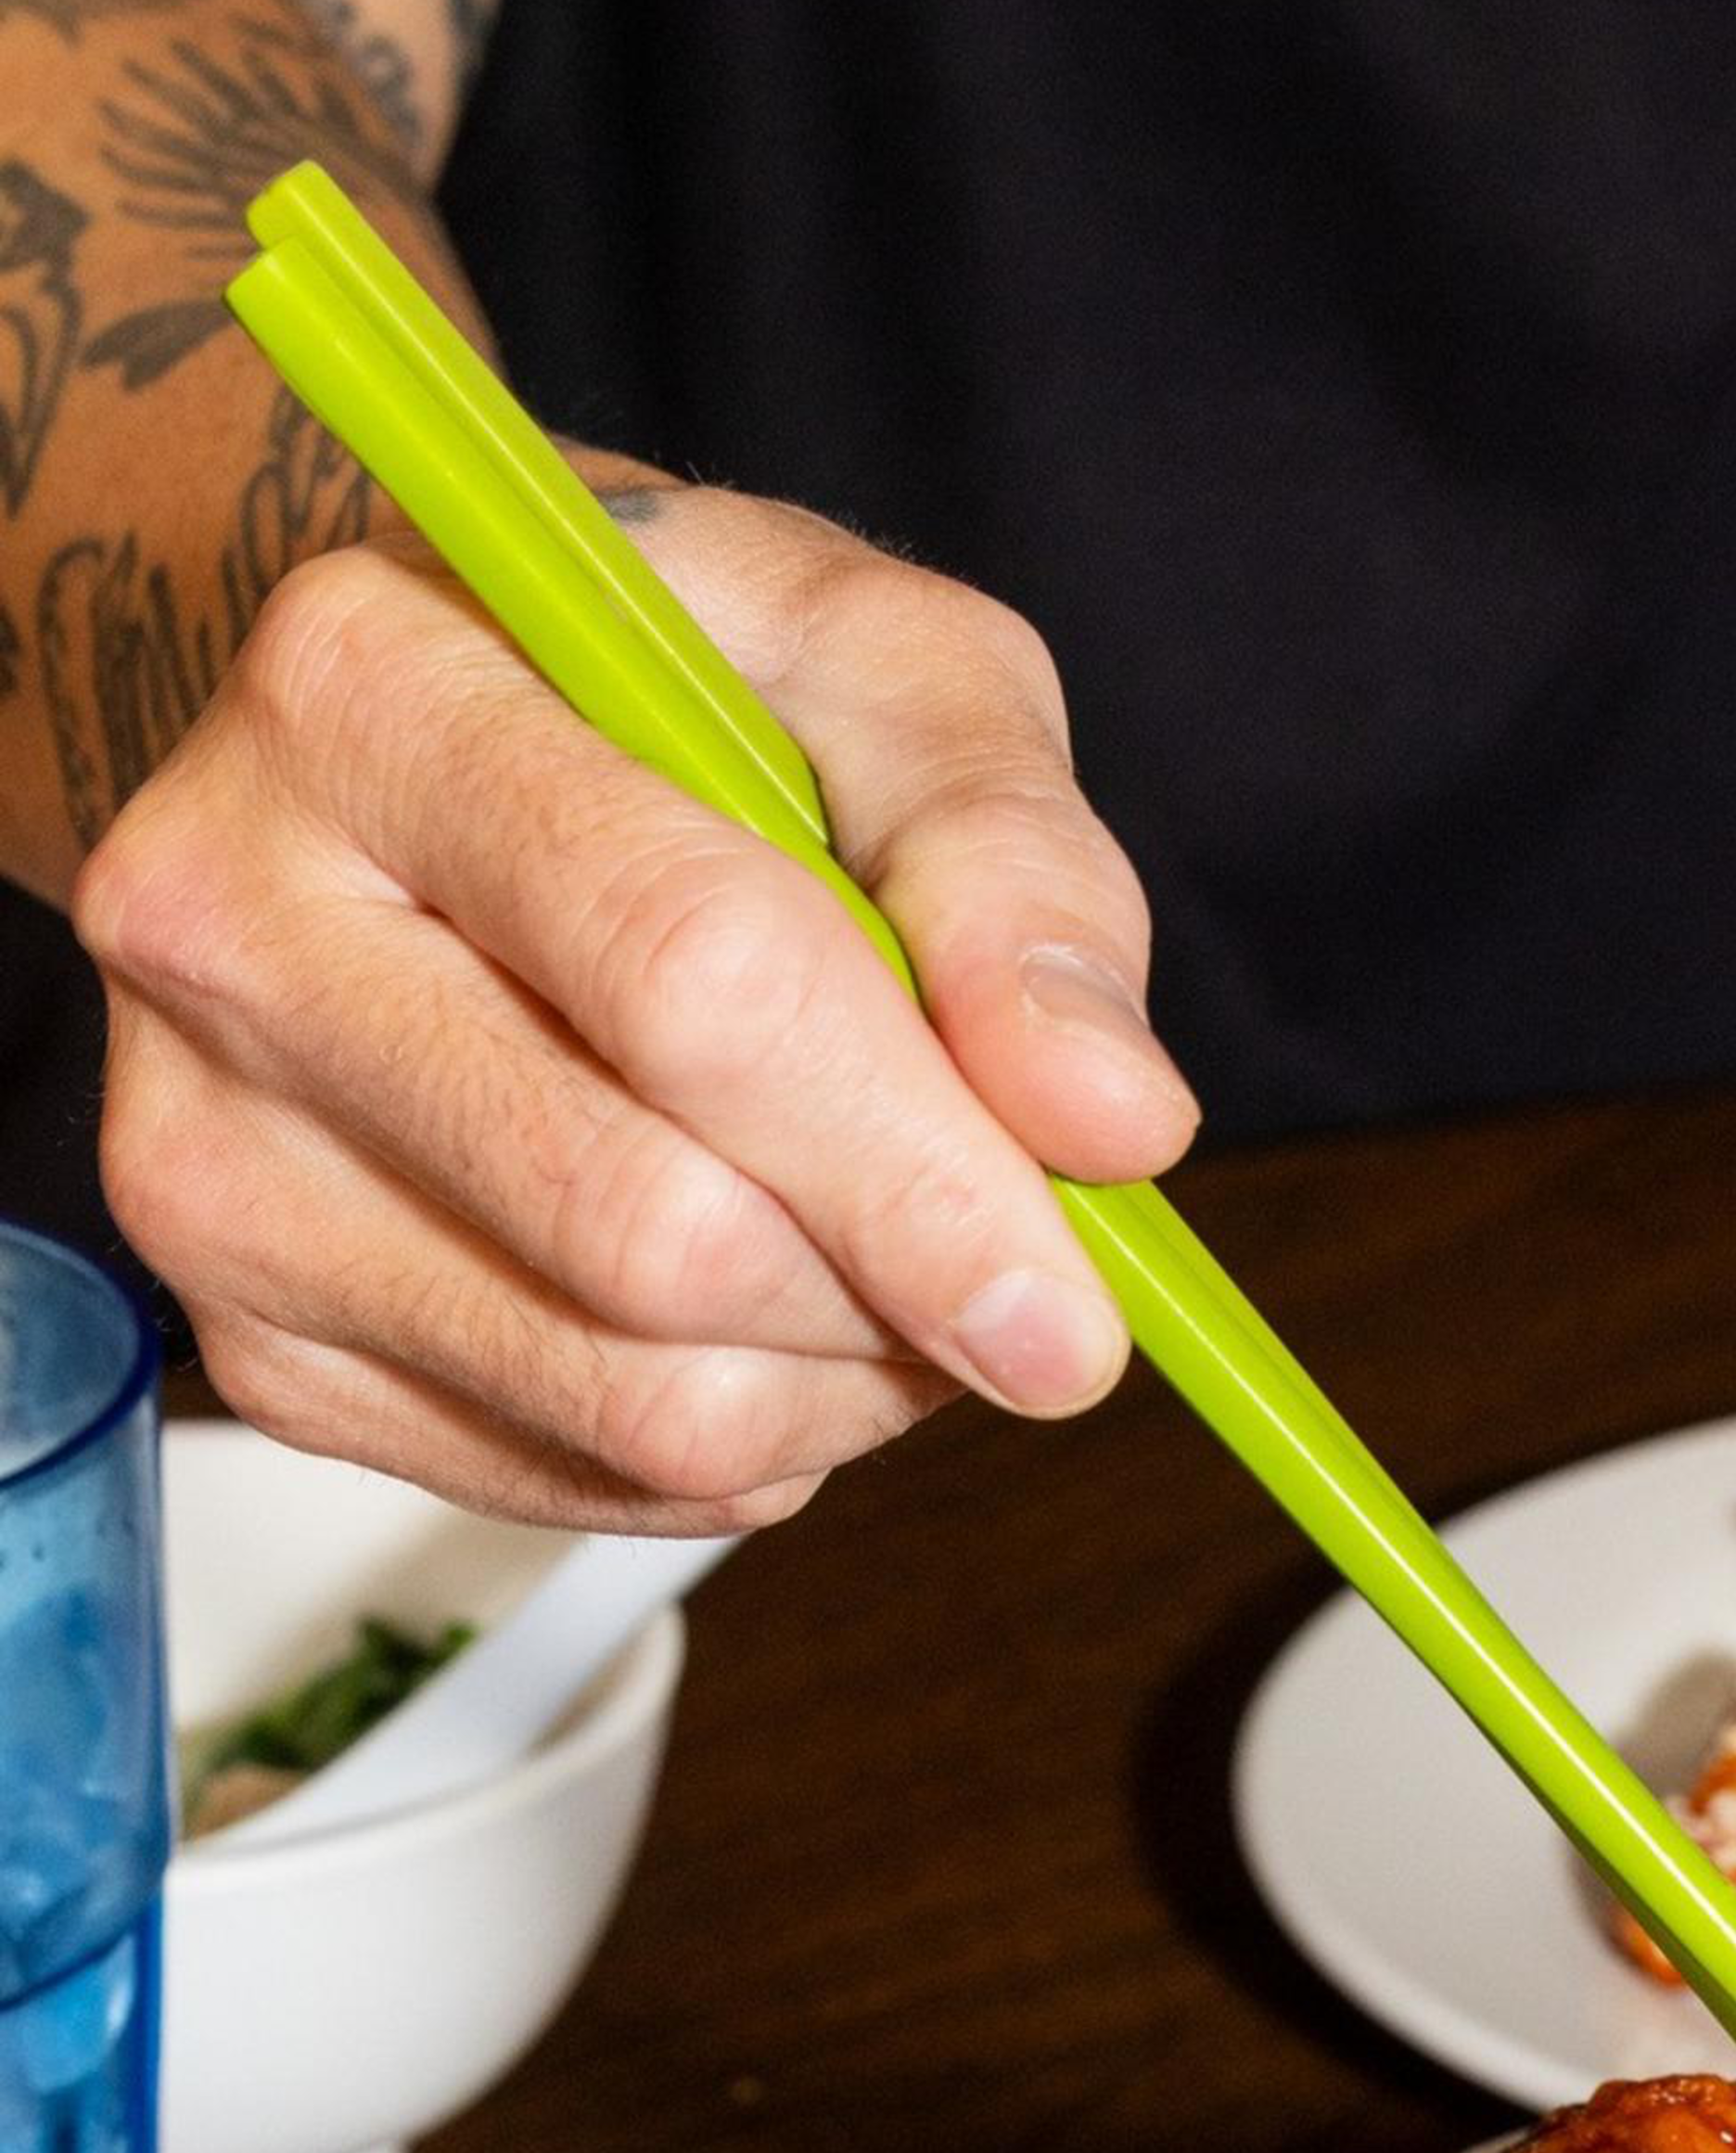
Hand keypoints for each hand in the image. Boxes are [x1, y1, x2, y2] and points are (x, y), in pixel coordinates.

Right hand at [83, 482, 1196, 1527]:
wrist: (424, 759)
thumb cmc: (666, 689)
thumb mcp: (881, 670)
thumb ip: (1013, 867)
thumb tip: (1114, 1120)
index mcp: (367, 689)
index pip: (689, 983)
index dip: (918, 1174)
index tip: (1079, 1309)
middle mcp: (223, 922)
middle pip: (650, 1229)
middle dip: (894, 1292)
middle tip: (1013, 1263)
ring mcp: (205, 1154)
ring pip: (627, 1397)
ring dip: (842, 1382)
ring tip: (888, 1256)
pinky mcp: (249, 1338)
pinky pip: (578, 1482)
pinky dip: (746, 1437)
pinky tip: (762, 1305)